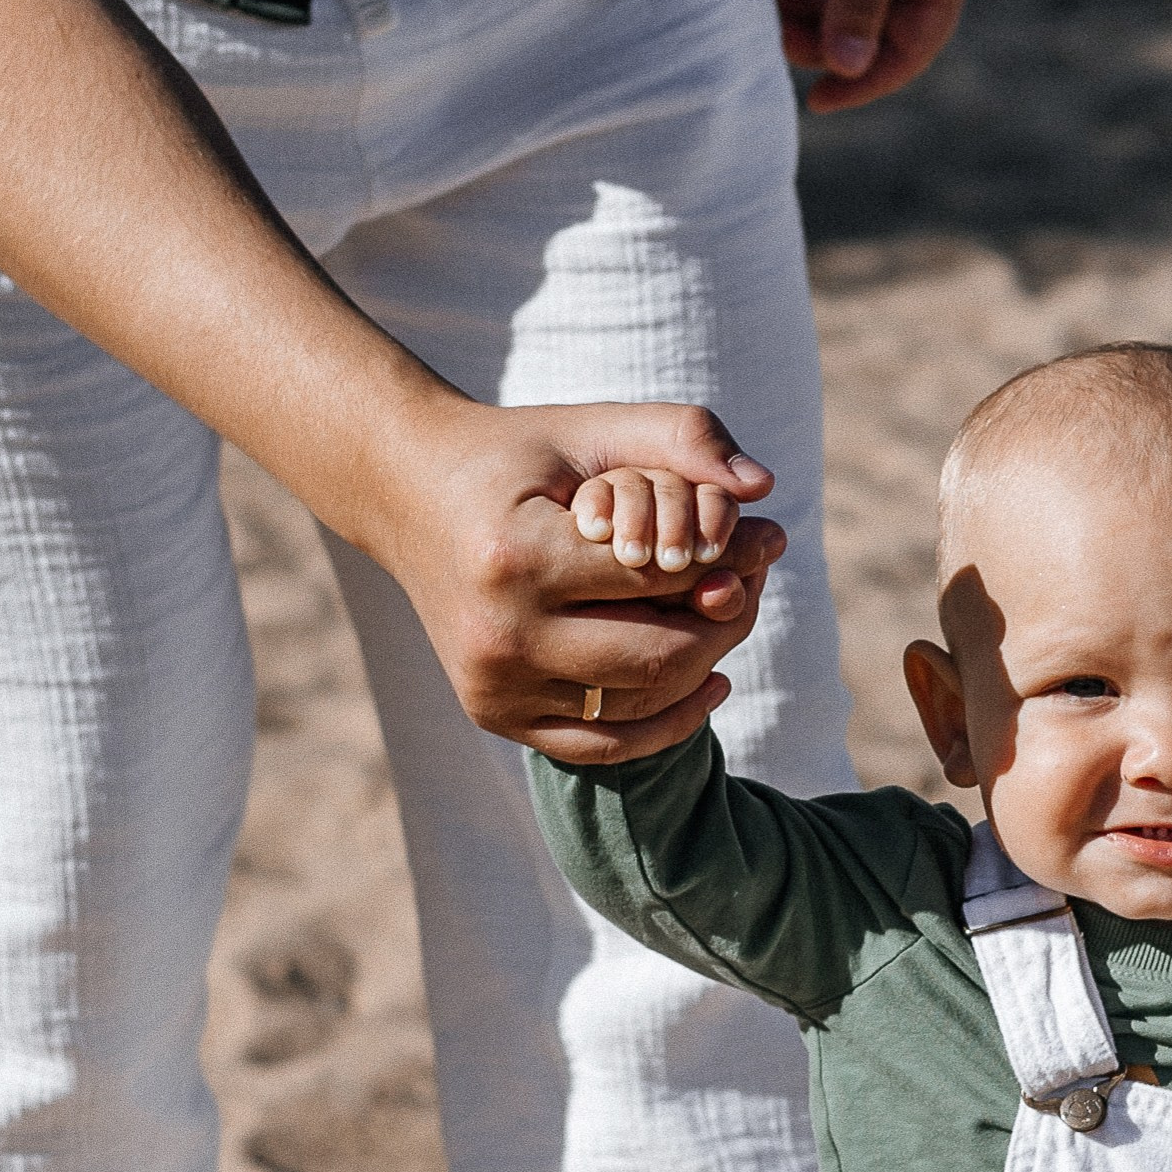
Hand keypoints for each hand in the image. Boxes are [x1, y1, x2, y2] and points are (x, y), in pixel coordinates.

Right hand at [375, 391, 783, 761]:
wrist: (408, 494)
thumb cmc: (513, 456)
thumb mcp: (591, 427)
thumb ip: (681, 437)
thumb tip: (763, 487)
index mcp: (518, 557)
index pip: (659, 576)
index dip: (727, 560)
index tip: (763, 543)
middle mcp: (499, 633)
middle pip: (657, 656)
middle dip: (724, 625)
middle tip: (752, 592)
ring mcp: (492, 685)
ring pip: (639, 704)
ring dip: (702, 671)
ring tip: (726, 626)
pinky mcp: (492, 713)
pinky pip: (602, 744)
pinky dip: (665, 723)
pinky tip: (707, 685)